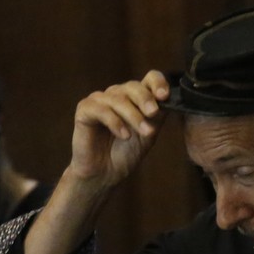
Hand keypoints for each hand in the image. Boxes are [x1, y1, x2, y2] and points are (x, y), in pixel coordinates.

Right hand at [66, 70, 169, 189]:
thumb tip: (169, 100)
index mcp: (135, 98)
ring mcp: (100, 100)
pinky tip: (124, 135)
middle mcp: (117, 95)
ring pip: (118, 99)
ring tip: (144, 133)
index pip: (149, 78)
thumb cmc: (125, 153)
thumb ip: (157, 117)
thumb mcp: (148, 134)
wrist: (104, 174)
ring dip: (133, 116)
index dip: (158, 83)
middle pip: (133, 86)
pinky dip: (115, 122)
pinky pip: (101, 110)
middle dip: (145, 99)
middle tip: (153, 114)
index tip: (164, 96)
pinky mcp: (84, 110)